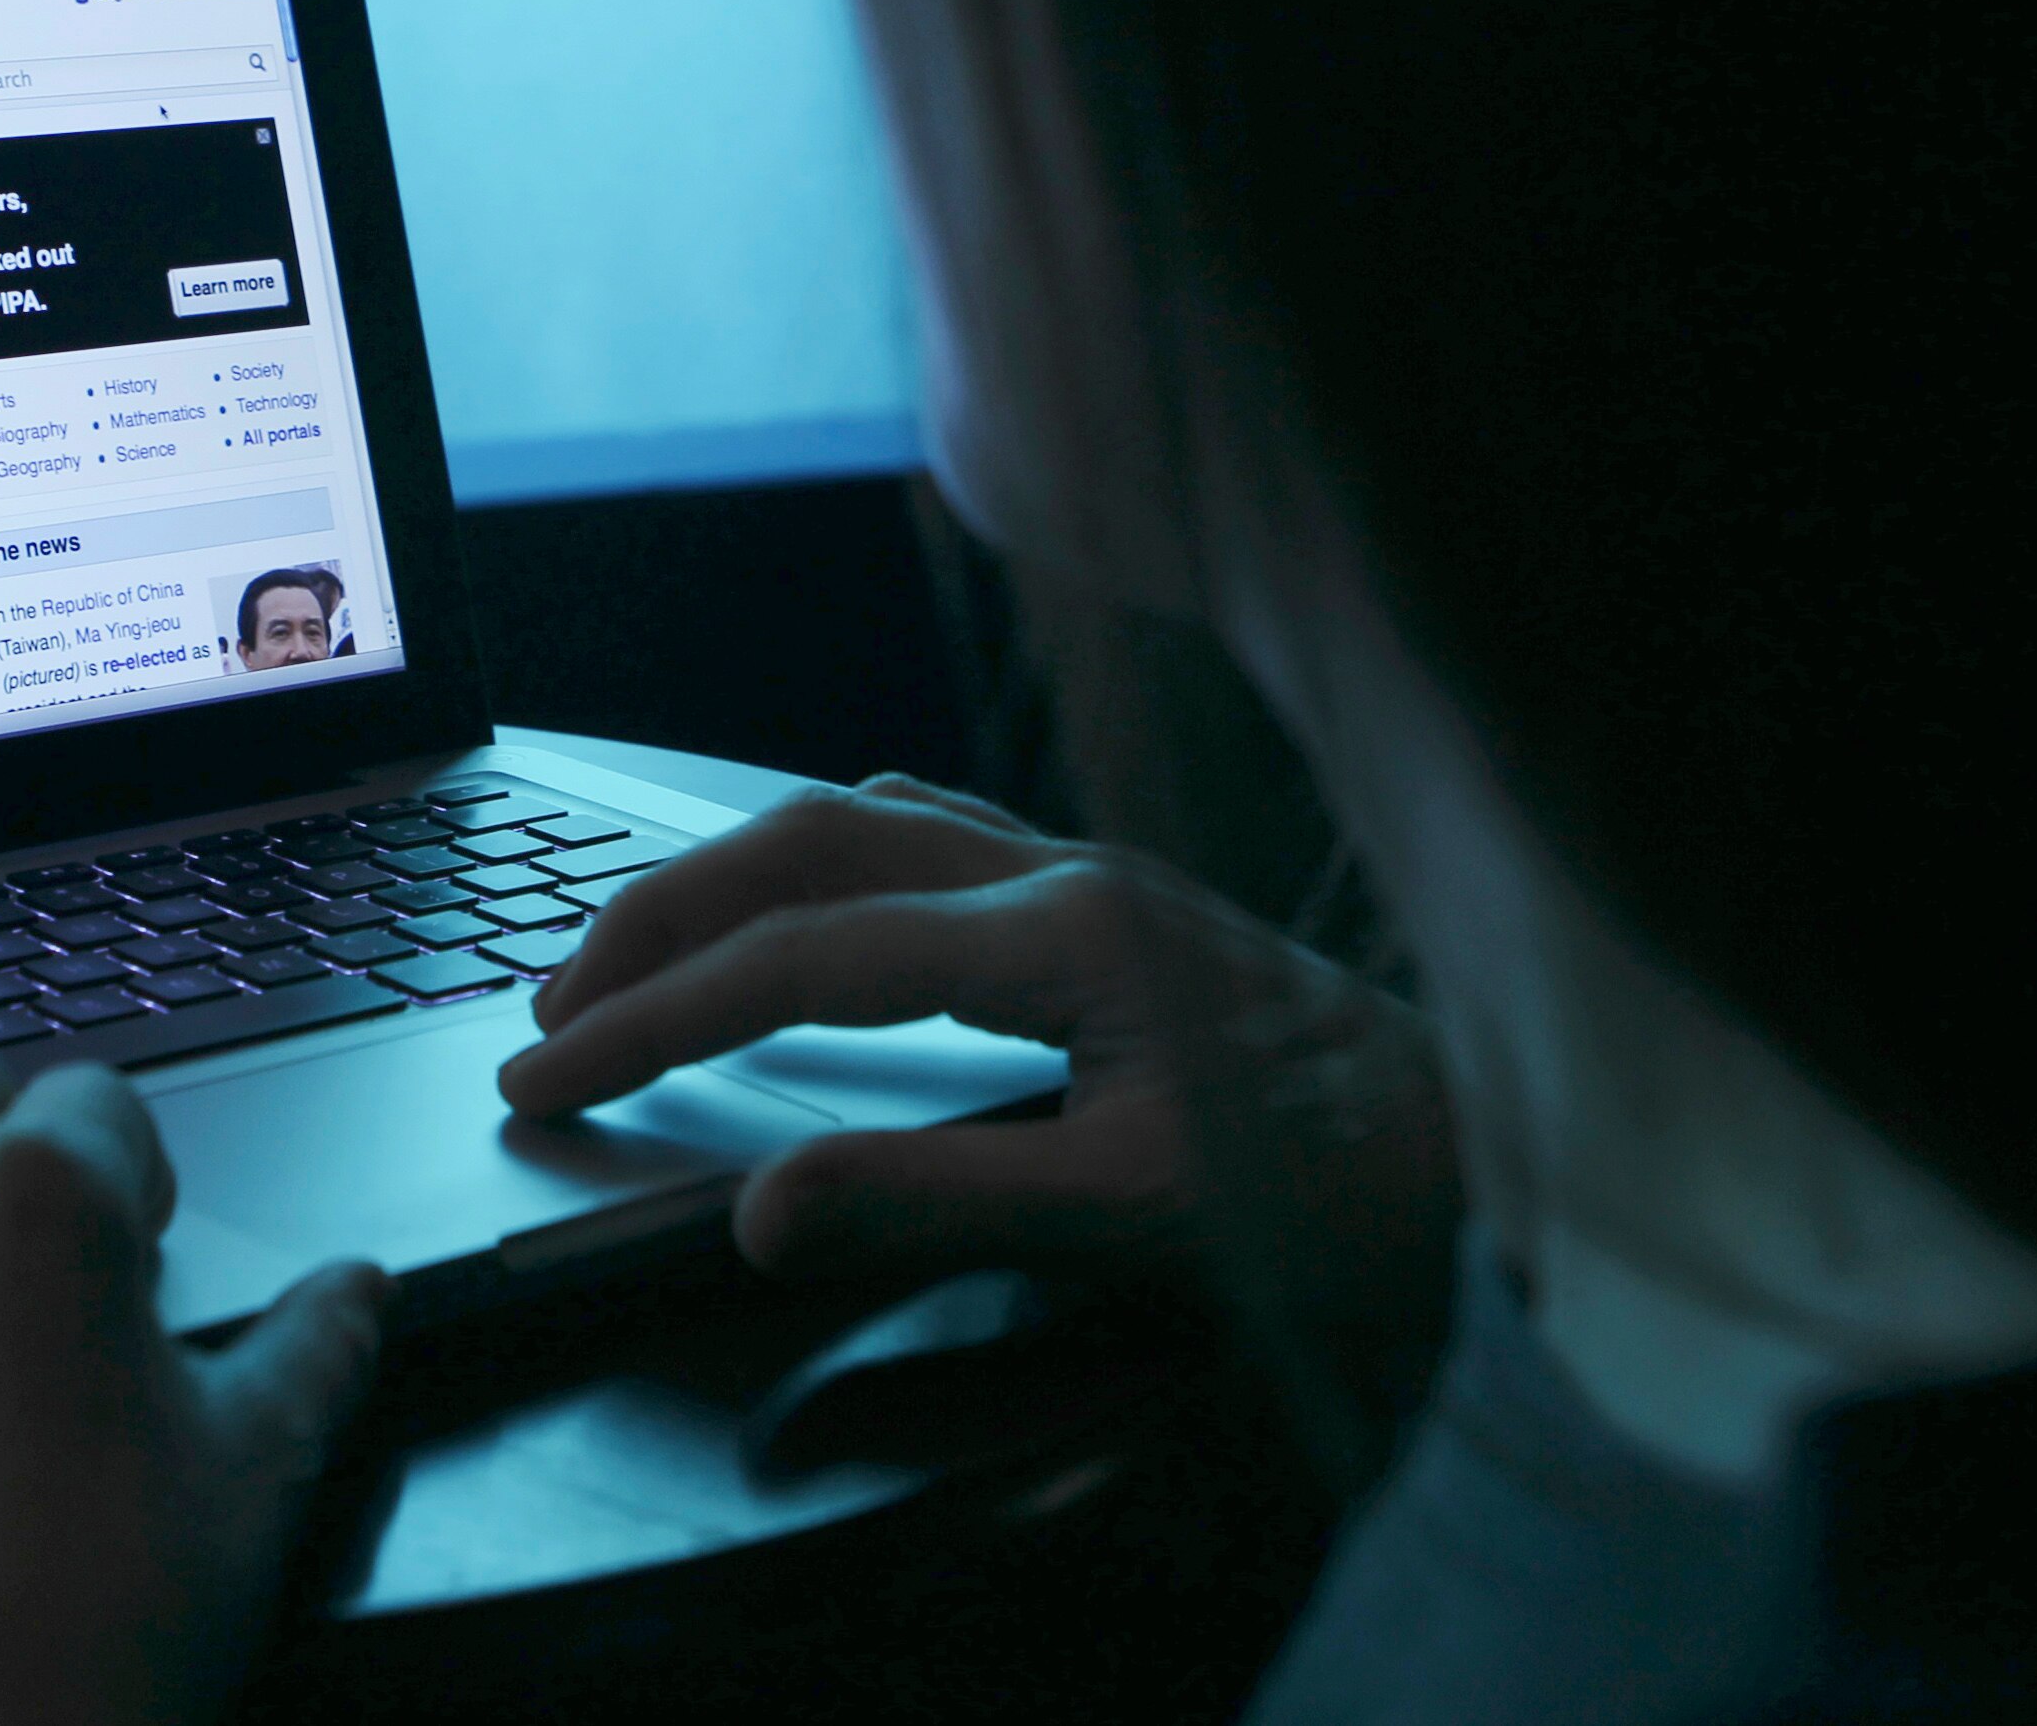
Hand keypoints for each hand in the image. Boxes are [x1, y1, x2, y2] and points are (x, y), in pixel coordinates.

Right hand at [500, 777, 1455, 1302]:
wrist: (1490, 1146)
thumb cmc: (1341, 1188)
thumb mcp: (1136, 1217)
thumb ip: (934, 1197)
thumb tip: (758, 1204)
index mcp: (1060, 933)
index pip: (796, 959)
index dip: (652, 1018)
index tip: (550, 1076)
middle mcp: (1059, 867)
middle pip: (794, 849)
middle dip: (649, 923)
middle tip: (546, 1010)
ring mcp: (1080, 865)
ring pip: (847, 820)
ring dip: (719, 880)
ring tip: (626, 957)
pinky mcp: (1099, 890)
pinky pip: (914, 831)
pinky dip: (808, 864)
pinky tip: (789, 907)